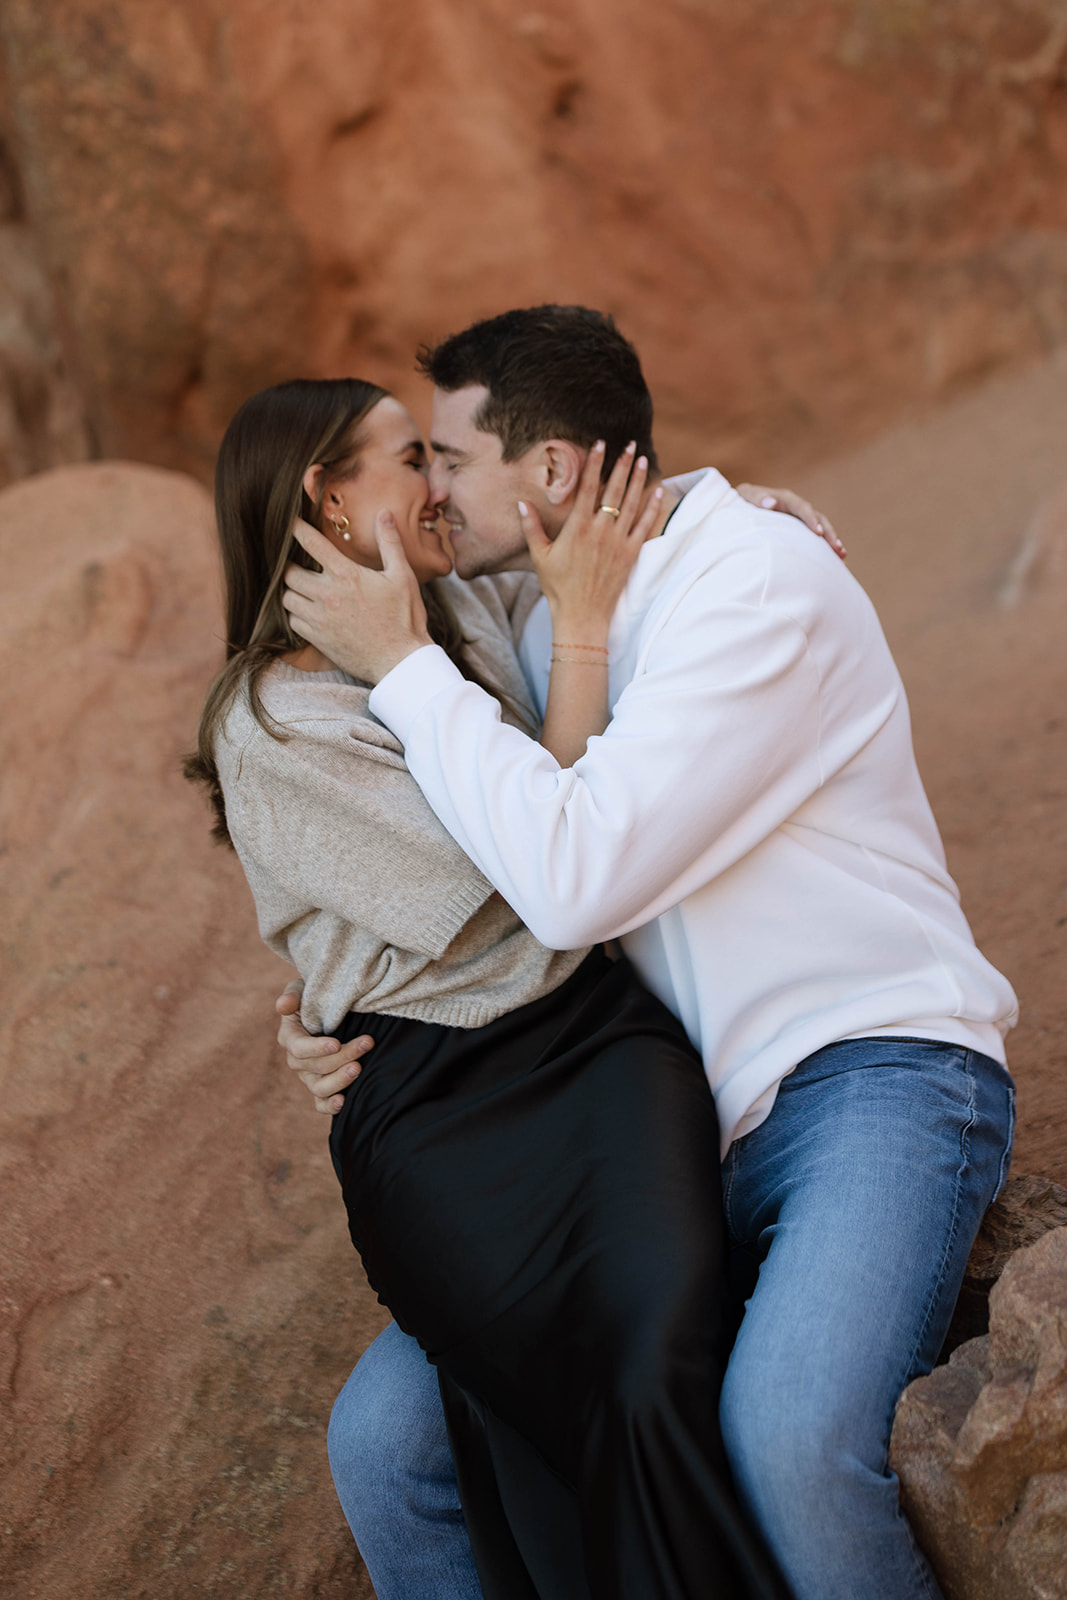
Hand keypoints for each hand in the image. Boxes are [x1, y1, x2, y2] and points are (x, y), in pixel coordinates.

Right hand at [276, 980, 374, 1113]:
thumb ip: (293, 994)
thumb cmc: (316, 997)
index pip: (298, 1048)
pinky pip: (321, 1104)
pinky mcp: (321, 1088)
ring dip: (339, 1081)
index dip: (316, 1048)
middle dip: (343, 1056)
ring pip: (319, 1087)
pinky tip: (344, 1102)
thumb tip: (283, 1005)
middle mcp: (297, 1060)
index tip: (336, 1044)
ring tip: (359, 1069)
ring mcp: (309, 1076)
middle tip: (366, 1043)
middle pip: (315, 1066)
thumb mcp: (303, 989)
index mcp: (289, 1036)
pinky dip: (330, 1106)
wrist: (332, 1011)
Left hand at [282, 514, 431, 682]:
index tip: (290, 523)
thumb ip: (390, 543)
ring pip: (287, 598)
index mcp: (346, 575)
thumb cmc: (405, 618)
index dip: (297, 529)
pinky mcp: (317, 639)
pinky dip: (296, 615)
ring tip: (304, 589)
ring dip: (292, 591)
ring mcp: (319, 619)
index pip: (311, 543)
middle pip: (289, 573)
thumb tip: (384, 514)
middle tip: (300, 565)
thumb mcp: (402, 576)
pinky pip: (292, 622)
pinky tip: (309, 612)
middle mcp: (327, 595)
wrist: (401, 661)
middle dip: (291, 566)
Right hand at [519, 442, 663, 636]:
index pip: (588, 488)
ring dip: (638, 479)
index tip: (600, 444)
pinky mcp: (631, 554)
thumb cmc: (558, 586)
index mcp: (577, 528)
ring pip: (632, 503)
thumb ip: (531, 527)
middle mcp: (600, 531)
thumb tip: (521, 503)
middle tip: (629, 444)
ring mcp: (618, 542)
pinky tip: (657, 491)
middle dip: (622, 464)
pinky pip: (645, 526)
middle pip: (614, 490)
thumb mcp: (539, 556)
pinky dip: (652, 508)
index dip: (594, 464)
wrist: (581, 615)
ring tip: (642, 459)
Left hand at [736, 483, 846, 559]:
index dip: (810, 518)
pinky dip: (826, 547)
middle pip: (817, 518)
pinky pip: (817, 538)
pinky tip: (837, 560)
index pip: (802, 507)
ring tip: (842, 554)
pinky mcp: (800, 530)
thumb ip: (757, 497)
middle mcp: (796, 508)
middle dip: (828, 532)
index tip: (816, 532)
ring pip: (821, 528)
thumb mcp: (746, 495)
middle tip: (836, 547)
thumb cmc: (742, 501)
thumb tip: (771, 503)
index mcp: (786, 499)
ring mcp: (800, 519)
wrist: (742, 506)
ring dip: (832, 540)